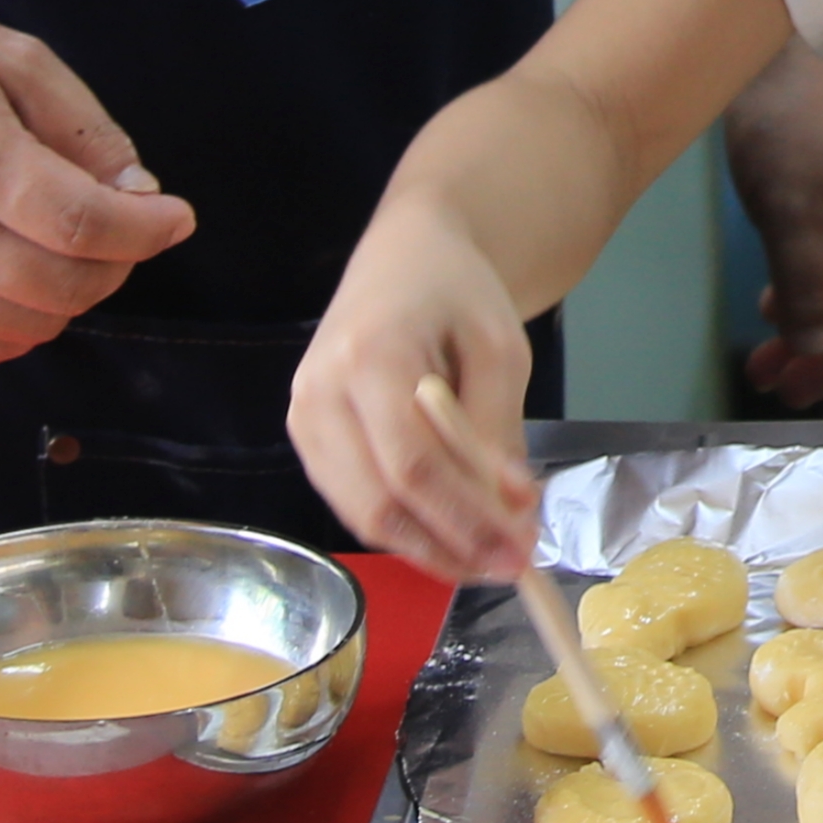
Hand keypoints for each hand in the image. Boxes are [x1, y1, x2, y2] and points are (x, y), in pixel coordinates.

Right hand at [0, 0, 197, 363]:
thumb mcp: (9, 56)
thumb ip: (83, 127)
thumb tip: (138, 193)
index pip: (81, 223)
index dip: (146, 229)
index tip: (176, 215)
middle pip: (63, 285)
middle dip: (122, 261)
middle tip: (132, 223)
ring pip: (28, 326)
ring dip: (78, 296)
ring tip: (81, 245)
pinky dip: (26, 324)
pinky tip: (35, 277)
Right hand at [290, 202, 542, 576]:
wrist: (403, 257)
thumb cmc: (456, 291)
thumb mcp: (500, 345)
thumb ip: (498, 427)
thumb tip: (511, 510)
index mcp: (368, 355)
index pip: (412, 464)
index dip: (466, 518)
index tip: (520, 550)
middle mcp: (319, 392)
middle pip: (378, 502)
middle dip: (449, 546)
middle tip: (511, 566)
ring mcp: (303, 417)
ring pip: (361, 514)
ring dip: (429, 548)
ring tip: (489, 557)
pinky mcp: (306, 436)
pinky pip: (353, 501)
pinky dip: (406, 527)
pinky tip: (452, 533)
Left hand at [724, 39, 822, 409]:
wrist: (773, 48)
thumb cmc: (790, 125)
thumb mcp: (791, 210)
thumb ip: (808, 282)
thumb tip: (819, 350)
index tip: (803, 392)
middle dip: (819, 351)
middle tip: (772, 381)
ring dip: (805, 324)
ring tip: (762, 356)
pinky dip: (804, 285)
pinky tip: (770, 305)